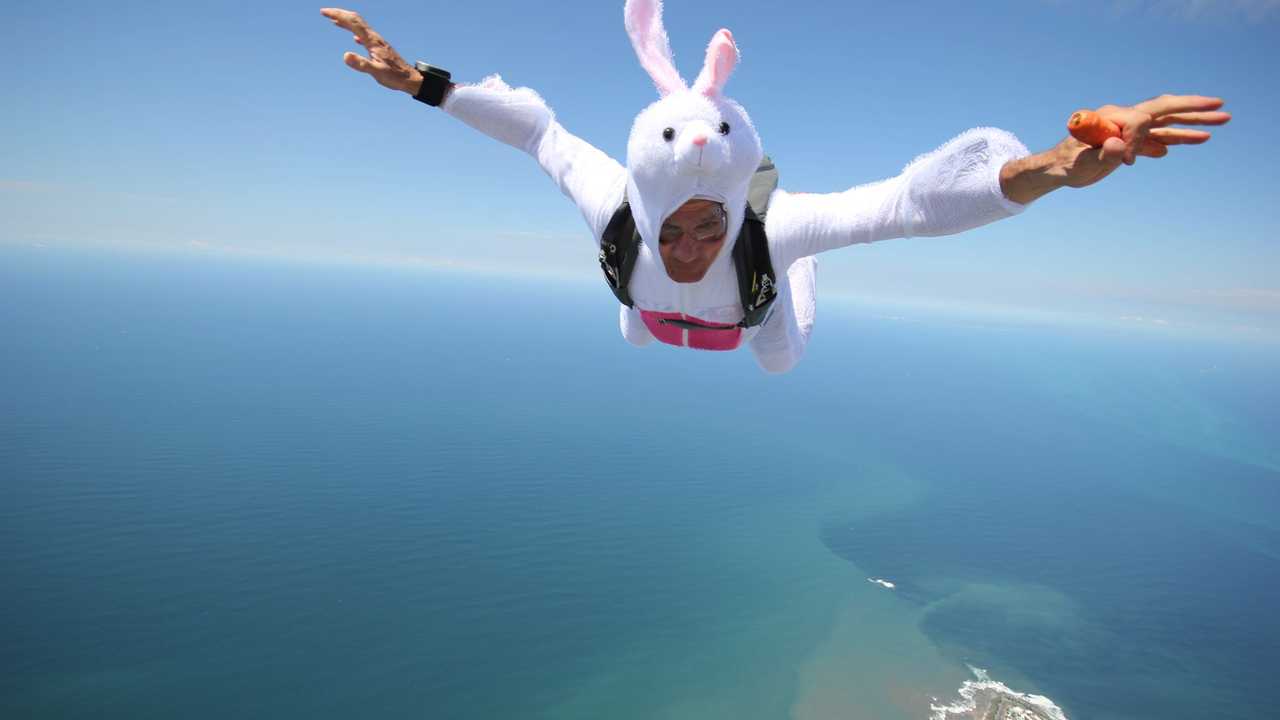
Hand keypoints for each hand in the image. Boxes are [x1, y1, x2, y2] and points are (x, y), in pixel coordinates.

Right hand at [321, 8, 422, 93]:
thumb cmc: (394, 77)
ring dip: (346, 22)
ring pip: (360, 27)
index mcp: (372, 41)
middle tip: (325, 12)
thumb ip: (361, 64)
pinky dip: (356, 33)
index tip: (324, 12)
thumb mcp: (376, 72)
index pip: (353, 22)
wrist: (410, 79)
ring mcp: (378, 43)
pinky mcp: (380, 49)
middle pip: (356, 20)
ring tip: (334, 21)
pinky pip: (365, 37)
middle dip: (340, 14)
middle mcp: (375, 38)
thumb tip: (345, 55)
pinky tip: (354, 39)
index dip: (338, 15)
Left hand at [1054, 94, 1230, 188]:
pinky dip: (1179, 138)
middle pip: (1163, 108)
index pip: (1138, 121)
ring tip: (1223, 119)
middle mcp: (1122, 117)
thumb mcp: (1081, 163)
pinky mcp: (1130, 141)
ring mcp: (1128, 128)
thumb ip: (1102, 154)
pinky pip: (1159, 137)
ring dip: (1194, 122)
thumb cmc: (1066, 165)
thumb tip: (1119, 146)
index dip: (1138, 141)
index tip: (1127, 161)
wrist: (1057, 168)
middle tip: (1219, 104)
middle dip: (1191, 107)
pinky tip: (1199, 138)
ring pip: (1166, 122)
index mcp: (1109, 116)